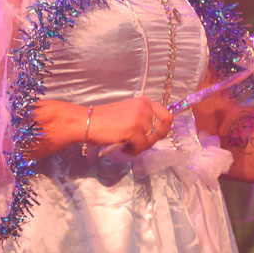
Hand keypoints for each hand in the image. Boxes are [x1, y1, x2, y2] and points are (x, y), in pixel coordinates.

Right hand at [32, 97, 172, 158]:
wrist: (86, 122)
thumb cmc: (104, 120)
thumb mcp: (128, 113)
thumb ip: (142, 118)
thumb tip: (156, 132)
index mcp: (144, 102)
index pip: (167, 115)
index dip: (164, 128)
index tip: (154, 136)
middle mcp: (144, 107)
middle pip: (162, 129)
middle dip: (153, 140)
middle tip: (140, 144)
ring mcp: (140, 118)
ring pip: (151, 140)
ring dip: (141, 147)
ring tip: (128, 146)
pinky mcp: (133, 130)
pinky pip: (141, 147)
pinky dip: (133, 151)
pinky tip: (124, 149)